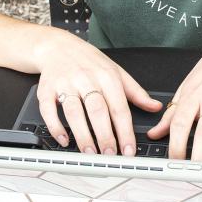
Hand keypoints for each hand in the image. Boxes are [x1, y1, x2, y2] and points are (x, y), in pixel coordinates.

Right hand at [32, 29, 162, 155]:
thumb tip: (155, 107)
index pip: (119, 107)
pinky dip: (56, 127)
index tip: (129, 150)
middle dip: (105, 135)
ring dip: (82, 134)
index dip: (125, 131)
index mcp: (107, 76)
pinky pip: (49, 110)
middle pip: (97, 110)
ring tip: (90, 151)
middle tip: (109, 154)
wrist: (58, 46)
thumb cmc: (89, 62)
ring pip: (74, 111)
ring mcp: (65, 83)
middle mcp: (86, 79)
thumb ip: (136, 92)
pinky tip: (64, 140)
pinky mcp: (46, 89)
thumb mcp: (116, 71)